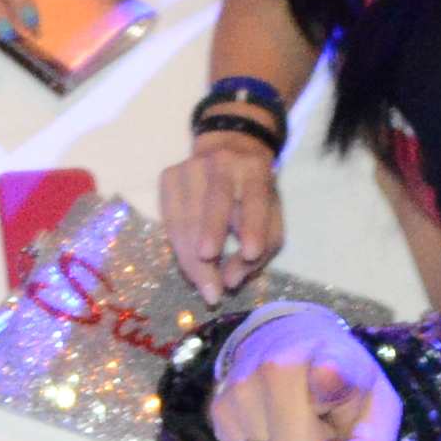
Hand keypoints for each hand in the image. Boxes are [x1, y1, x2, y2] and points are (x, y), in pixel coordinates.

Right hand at [158, 130, 285, 300]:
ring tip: (205, 287)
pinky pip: (170, 220)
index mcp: (255, 169)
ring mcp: (191, 166)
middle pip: (216, 203)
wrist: (227, 152)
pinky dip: (179, 248)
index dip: (253, 226)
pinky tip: (190, 266)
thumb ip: (262, 248)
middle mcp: (223, 162)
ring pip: (187, 217)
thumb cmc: (253, 195)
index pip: (255, 197)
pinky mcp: (169, 176)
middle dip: (213, 240)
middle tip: (214, 284)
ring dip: (193, 258)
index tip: (250, 254)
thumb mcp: (271, 216)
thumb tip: (230, 281)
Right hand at [200, 303, 402, 440]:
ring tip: (298, 422)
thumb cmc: (344, 384)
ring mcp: (241, 387)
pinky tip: (275, 427)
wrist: (289, 340)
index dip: (329, 378)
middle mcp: (278, 367)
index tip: (326, 372)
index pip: (329, 371)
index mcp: (333, 359)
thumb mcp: (377, 410)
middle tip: (323, 427)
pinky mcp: (218, 408)